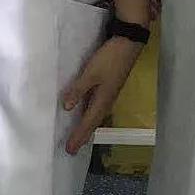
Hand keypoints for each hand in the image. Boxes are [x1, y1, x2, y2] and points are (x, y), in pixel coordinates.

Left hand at [62, 37, 143, 155]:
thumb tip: (66, 108)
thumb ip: (78, 90)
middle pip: (93, 122)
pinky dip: (90, 114)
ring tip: (79, 135)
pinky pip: (98, 106)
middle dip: (83, 135)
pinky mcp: (110, 85)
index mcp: (102, 100)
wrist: (128, 43)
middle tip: (73, 148)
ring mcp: (110, 93)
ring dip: (87, 126)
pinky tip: (86, 110)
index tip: (69, 150)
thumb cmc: (110, 59)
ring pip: (96, 115)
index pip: (88, 123)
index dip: (78, 136)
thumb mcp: (91, 73)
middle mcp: (107, 100)